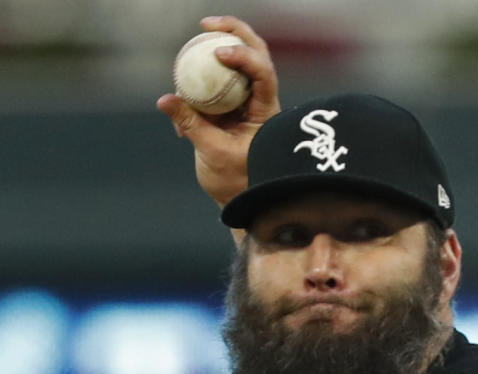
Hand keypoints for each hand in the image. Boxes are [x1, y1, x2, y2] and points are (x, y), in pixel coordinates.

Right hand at [156, 15, 279, 210]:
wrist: (237, 198)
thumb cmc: (235, 182)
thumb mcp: (211, 152)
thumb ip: (190, 123)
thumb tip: (164, 99)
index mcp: (266, 112)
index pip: (262, 73)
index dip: (244, 56)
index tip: (218, 52)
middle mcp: (260, 100)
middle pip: (254, 53)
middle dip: (233, 32)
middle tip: (205, 24)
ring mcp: (245, 100)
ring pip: (235, 63)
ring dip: (210, 52)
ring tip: (187, 57)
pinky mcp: (229, 104)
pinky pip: (214, 81)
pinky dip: (196, 82)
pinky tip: (180, 102)